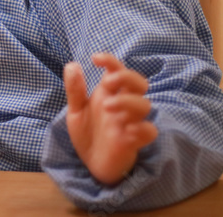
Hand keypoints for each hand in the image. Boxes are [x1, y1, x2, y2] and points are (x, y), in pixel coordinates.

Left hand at [64, 53, 158, 184]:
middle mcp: (123, 105)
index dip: (110, 60)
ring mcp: (131, 122)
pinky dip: (141, 127)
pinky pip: (150, 131)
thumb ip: (75, 90)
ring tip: (107, 107)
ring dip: (128, 101)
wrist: (90, 163)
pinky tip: (126, 130)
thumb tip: (72, 64)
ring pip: (146, 104)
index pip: (117, 70)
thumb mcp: (75, 110)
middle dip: (127, 77)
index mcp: (109, 94)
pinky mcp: (135, 141)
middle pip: (139, 83)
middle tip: (108, 82)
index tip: (95, 59)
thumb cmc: (87, 133)